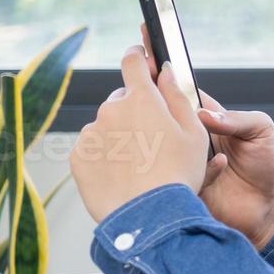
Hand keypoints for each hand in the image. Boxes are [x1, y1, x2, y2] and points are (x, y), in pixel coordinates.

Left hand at [70, 44, 209, 222]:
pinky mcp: (78, 156)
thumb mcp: (194, 133)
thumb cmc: (177, 175)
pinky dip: (106, 156)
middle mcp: (111, 110)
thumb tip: (167, 72)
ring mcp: (91, 133)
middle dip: (136, 110)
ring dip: (120, 136)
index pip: (133, 62)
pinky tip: (124, 174)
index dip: (139, 57)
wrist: (147, 216)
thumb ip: (178, 96)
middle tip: (155, 138)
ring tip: (141, 164)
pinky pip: (92, 148)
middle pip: (122, 100)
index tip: (141, 58)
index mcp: (142, 99)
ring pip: (107, 126)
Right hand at [138, 22, 273, 248]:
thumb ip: (240, 119)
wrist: (262, 212)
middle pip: (156, 107)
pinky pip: (159, 166)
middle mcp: (185, 133)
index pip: (178, 86)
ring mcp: (175, 155)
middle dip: (143, 92)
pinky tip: (178, 163)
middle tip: (135, 82)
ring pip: (149, 135)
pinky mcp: (172, 179)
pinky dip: (162, 162)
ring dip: (145, 127)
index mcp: (206, 116)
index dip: (162, 66)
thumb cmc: (266, 168)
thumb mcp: (262, 134)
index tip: (146, 42)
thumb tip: (205, 115)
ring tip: (145, 120)